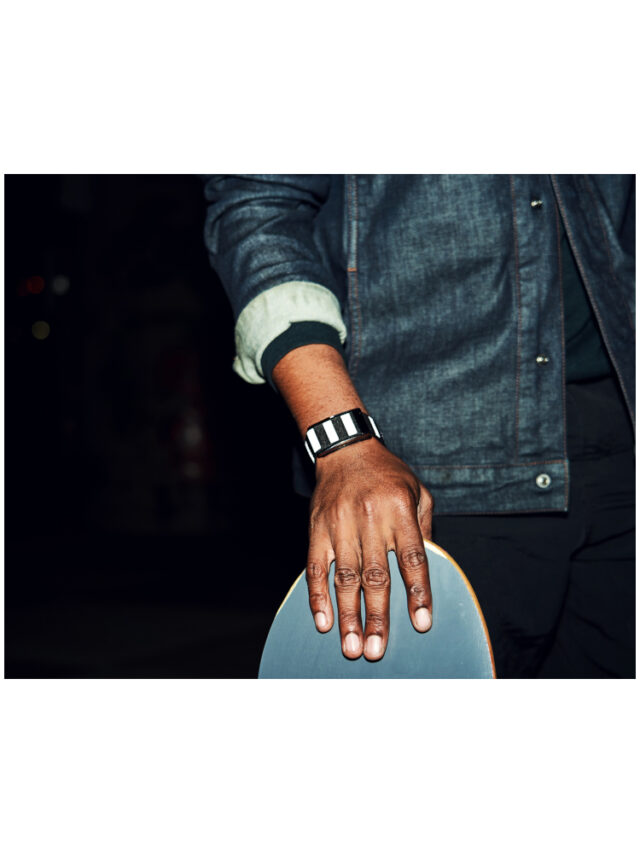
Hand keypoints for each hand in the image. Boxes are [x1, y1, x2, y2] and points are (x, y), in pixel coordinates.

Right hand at [306, 436, 433, 660]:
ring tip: (351, 646)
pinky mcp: (317, 529)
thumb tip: (428, 568)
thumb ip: (424, 529)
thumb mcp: (418, 491)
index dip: (417, 593)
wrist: (346, 449)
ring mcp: (340, 525)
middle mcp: (370, 519)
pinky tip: (323, 621)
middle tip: (377, 650)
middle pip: (376, 576)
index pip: (412, 559)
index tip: (422, 624)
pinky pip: (316, 567)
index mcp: (400, 511)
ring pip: (345, 578)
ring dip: (348, 615)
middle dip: (377, 617)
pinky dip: (318, 596)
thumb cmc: (387, 474)